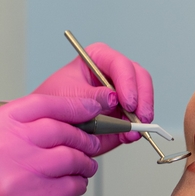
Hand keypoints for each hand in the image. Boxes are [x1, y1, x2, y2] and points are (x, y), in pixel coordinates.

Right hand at [0, 94, 101, 195]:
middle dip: (83, 135)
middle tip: (91, 141)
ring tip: (84, 167)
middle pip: (59, 128)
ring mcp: (17, 177)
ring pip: (70, 157)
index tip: (90, 106)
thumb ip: (7, 134)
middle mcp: (0, 147)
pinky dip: (78, 185)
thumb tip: (53, 125)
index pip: (39, 103)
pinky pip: (70, 187)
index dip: (72, 104)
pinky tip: (72, 187)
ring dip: (84, 162)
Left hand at [33, 42, 153, 152]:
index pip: (119, 63)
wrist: (50, 124)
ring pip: (144, 98)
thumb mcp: (68, 95)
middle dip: (142, 98)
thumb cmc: (53, 101)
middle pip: (139, 77)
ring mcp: (121, 94)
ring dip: (142, 115)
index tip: (127, 101)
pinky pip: (138, 120)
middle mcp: (113, 74)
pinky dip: (136, 130)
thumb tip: (112, 98)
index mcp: (97, 59)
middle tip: (138, 116)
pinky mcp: (124, 114)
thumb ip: (90, 96)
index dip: (127, 81)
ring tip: (132, 130)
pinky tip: (128, 136)